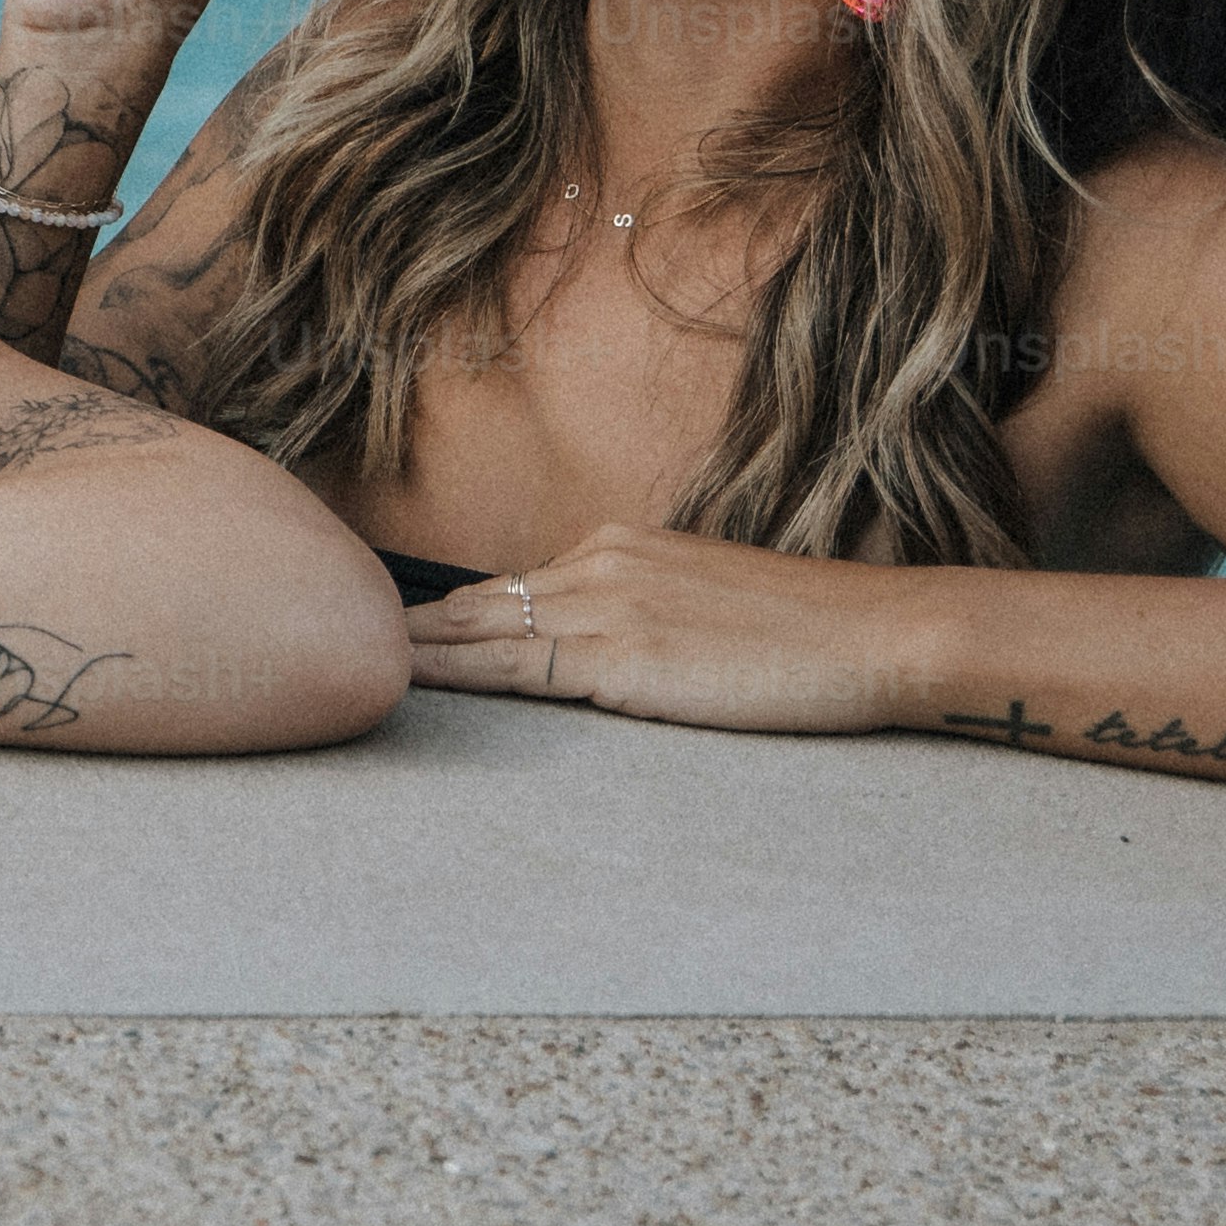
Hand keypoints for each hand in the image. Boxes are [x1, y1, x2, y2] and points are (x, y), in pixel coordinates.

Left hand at [404, 525, 921, 733]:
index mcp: (620, 545)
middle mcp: (600, 563)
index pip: (516, 584)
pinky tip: (410, 680)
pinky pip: (517, 669)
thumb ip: (646, 609)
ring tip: (354, 658)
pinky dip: (456, 674)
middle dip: (419, 626)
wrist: (879, 634)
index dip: (456, 612)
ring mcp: (607, 608)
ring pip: (486, 631)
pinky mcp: (622, 659)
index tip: (406, 627)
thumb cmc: (813, 631)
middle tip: (346, 634)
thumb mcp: (707, 597)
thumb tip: (607, 642)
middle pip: (483, 601)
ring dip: (419, 649)